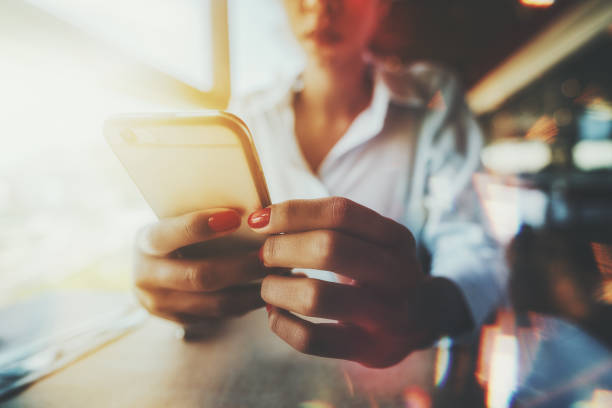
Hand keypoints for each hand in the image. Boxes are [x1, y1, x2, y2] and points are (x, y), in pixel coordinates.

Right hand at [133, 209, 267, 324]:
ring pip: (215, 303)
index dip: (201, 226)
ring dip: (253, 291)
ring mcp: (160, 304)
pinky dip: (247, 303)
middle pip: (200, 276)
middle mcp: (147, 276)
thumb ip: (204, 219)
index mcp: (146, 242)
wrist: (150, 267)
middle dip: (243, 267)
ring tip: (280, 275)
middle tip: (273, 255)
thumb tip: (255, 212)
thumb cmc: (176, 235)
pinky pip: (220, 315)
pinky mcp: (179, 321)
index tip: (236, 217)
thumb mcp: (175, 220)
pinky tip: (268, 291)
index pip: (170, 235)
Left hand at [249, 197, 472, 367]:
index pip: (340, 213)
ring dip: (277, 289)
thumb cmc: (377, 271)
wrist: (420, 321)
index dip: (293, 212)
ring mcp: (387, 316)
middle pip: (329, 249)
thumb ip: (330, 226)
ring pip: (317, 297)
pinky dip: (282, 325)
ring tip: (268, 286)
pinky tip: (275, 315)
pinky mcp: (369, 350)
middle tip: (264, 255)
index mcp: (397, 239)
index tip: (259, 220)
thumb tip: (263, 218)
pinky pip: (312, 340)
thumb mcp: (371, 241)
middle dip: (282, 249)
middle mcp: (398, 274)